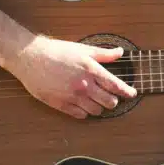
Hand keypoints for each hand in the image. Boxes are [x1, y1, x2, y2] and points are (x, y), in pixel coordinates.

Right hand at [13, 36, 137, 118]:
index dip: (127, 92)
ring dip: (99, 108)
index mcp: (91, 70)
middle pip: (109, 102)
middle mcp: (84, 85)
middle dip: (113, 101)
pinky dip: (84, 112)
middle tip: (112, 98)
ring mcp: (72, 96)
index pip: (116, 85)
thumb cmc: (57, 52)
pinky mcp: (60, 104)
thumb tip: (120, 52)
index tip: (132, 94)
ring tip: (97, 102)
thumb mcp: (83, 49)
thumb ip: (104, 54)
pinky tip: (83, 106)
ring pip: (96, 111)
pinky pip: (79, 115)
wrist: (31, 58)